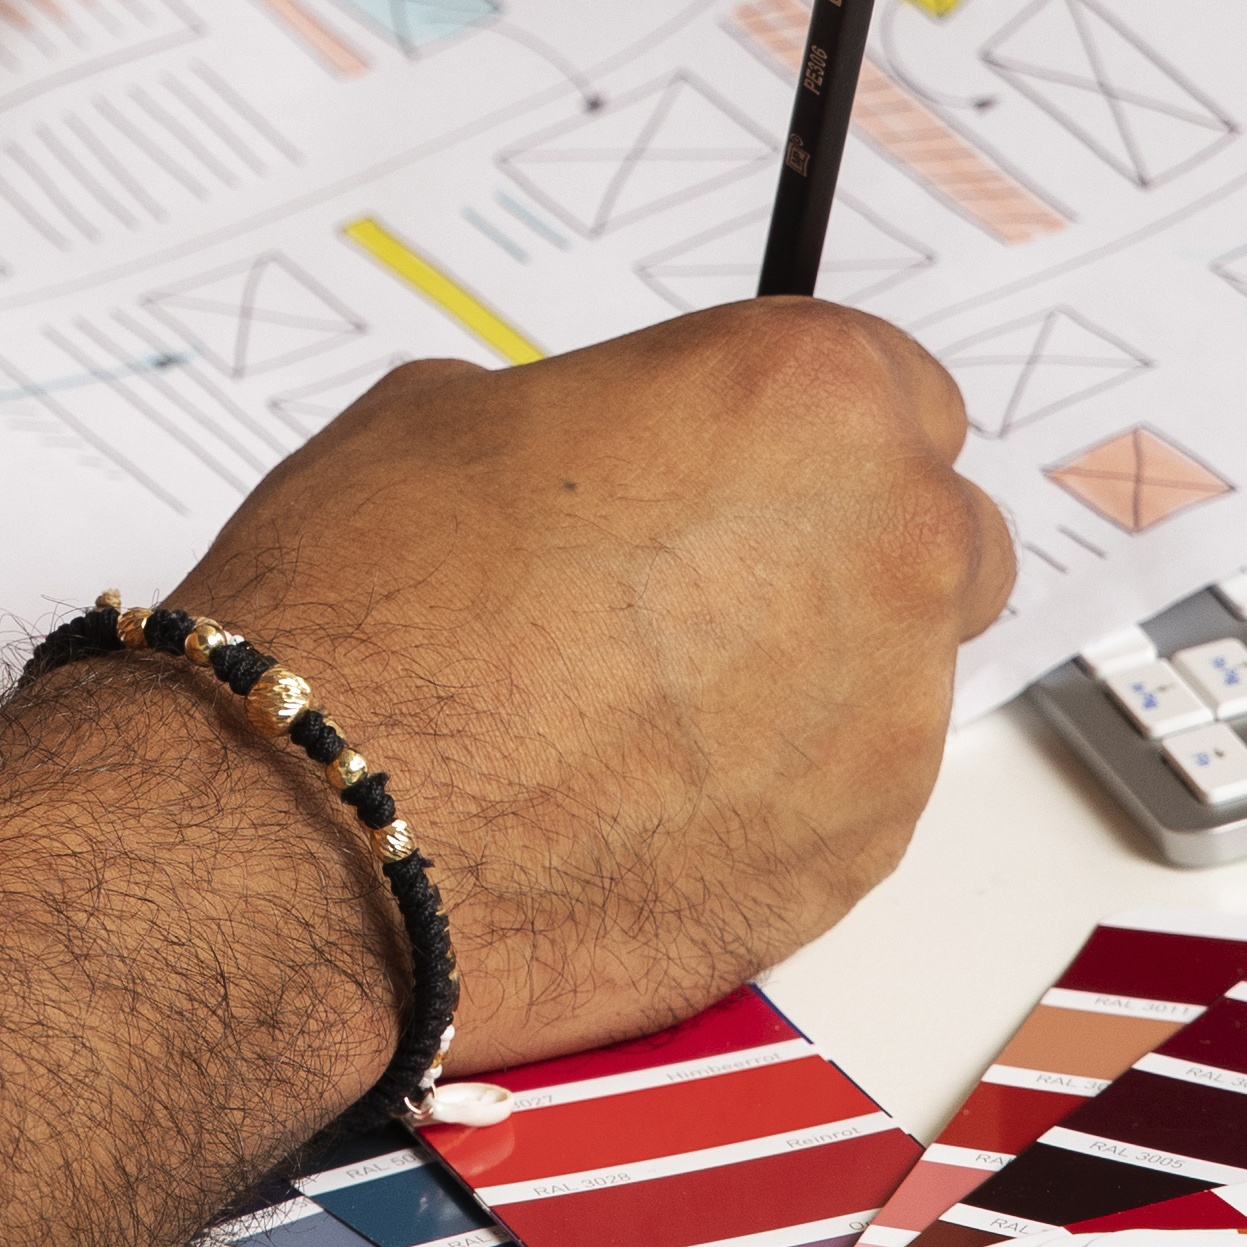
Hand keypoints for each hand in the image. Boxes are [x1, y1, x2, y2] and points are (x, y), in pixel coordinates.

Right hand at [129, 304, 1016, 1060]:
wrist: (313, 830)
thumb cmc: (364, 616)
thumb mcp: (453, 415)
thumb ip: (603, 423)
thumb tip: (618, 461)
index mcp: (804, 399)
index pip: (891, 386)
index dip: (805, 429)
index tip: (749, 465)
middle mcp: (884, 550)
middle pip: (933, 533)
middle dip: (843, 551)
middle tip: (706, 587)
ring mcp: (884, 720)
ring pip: (895, 679)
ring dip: (803, 681)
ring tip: (636, 712)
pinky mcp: (854, 861)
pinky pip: (845, 802)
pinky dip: (770, 797)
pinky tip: (639, 797)